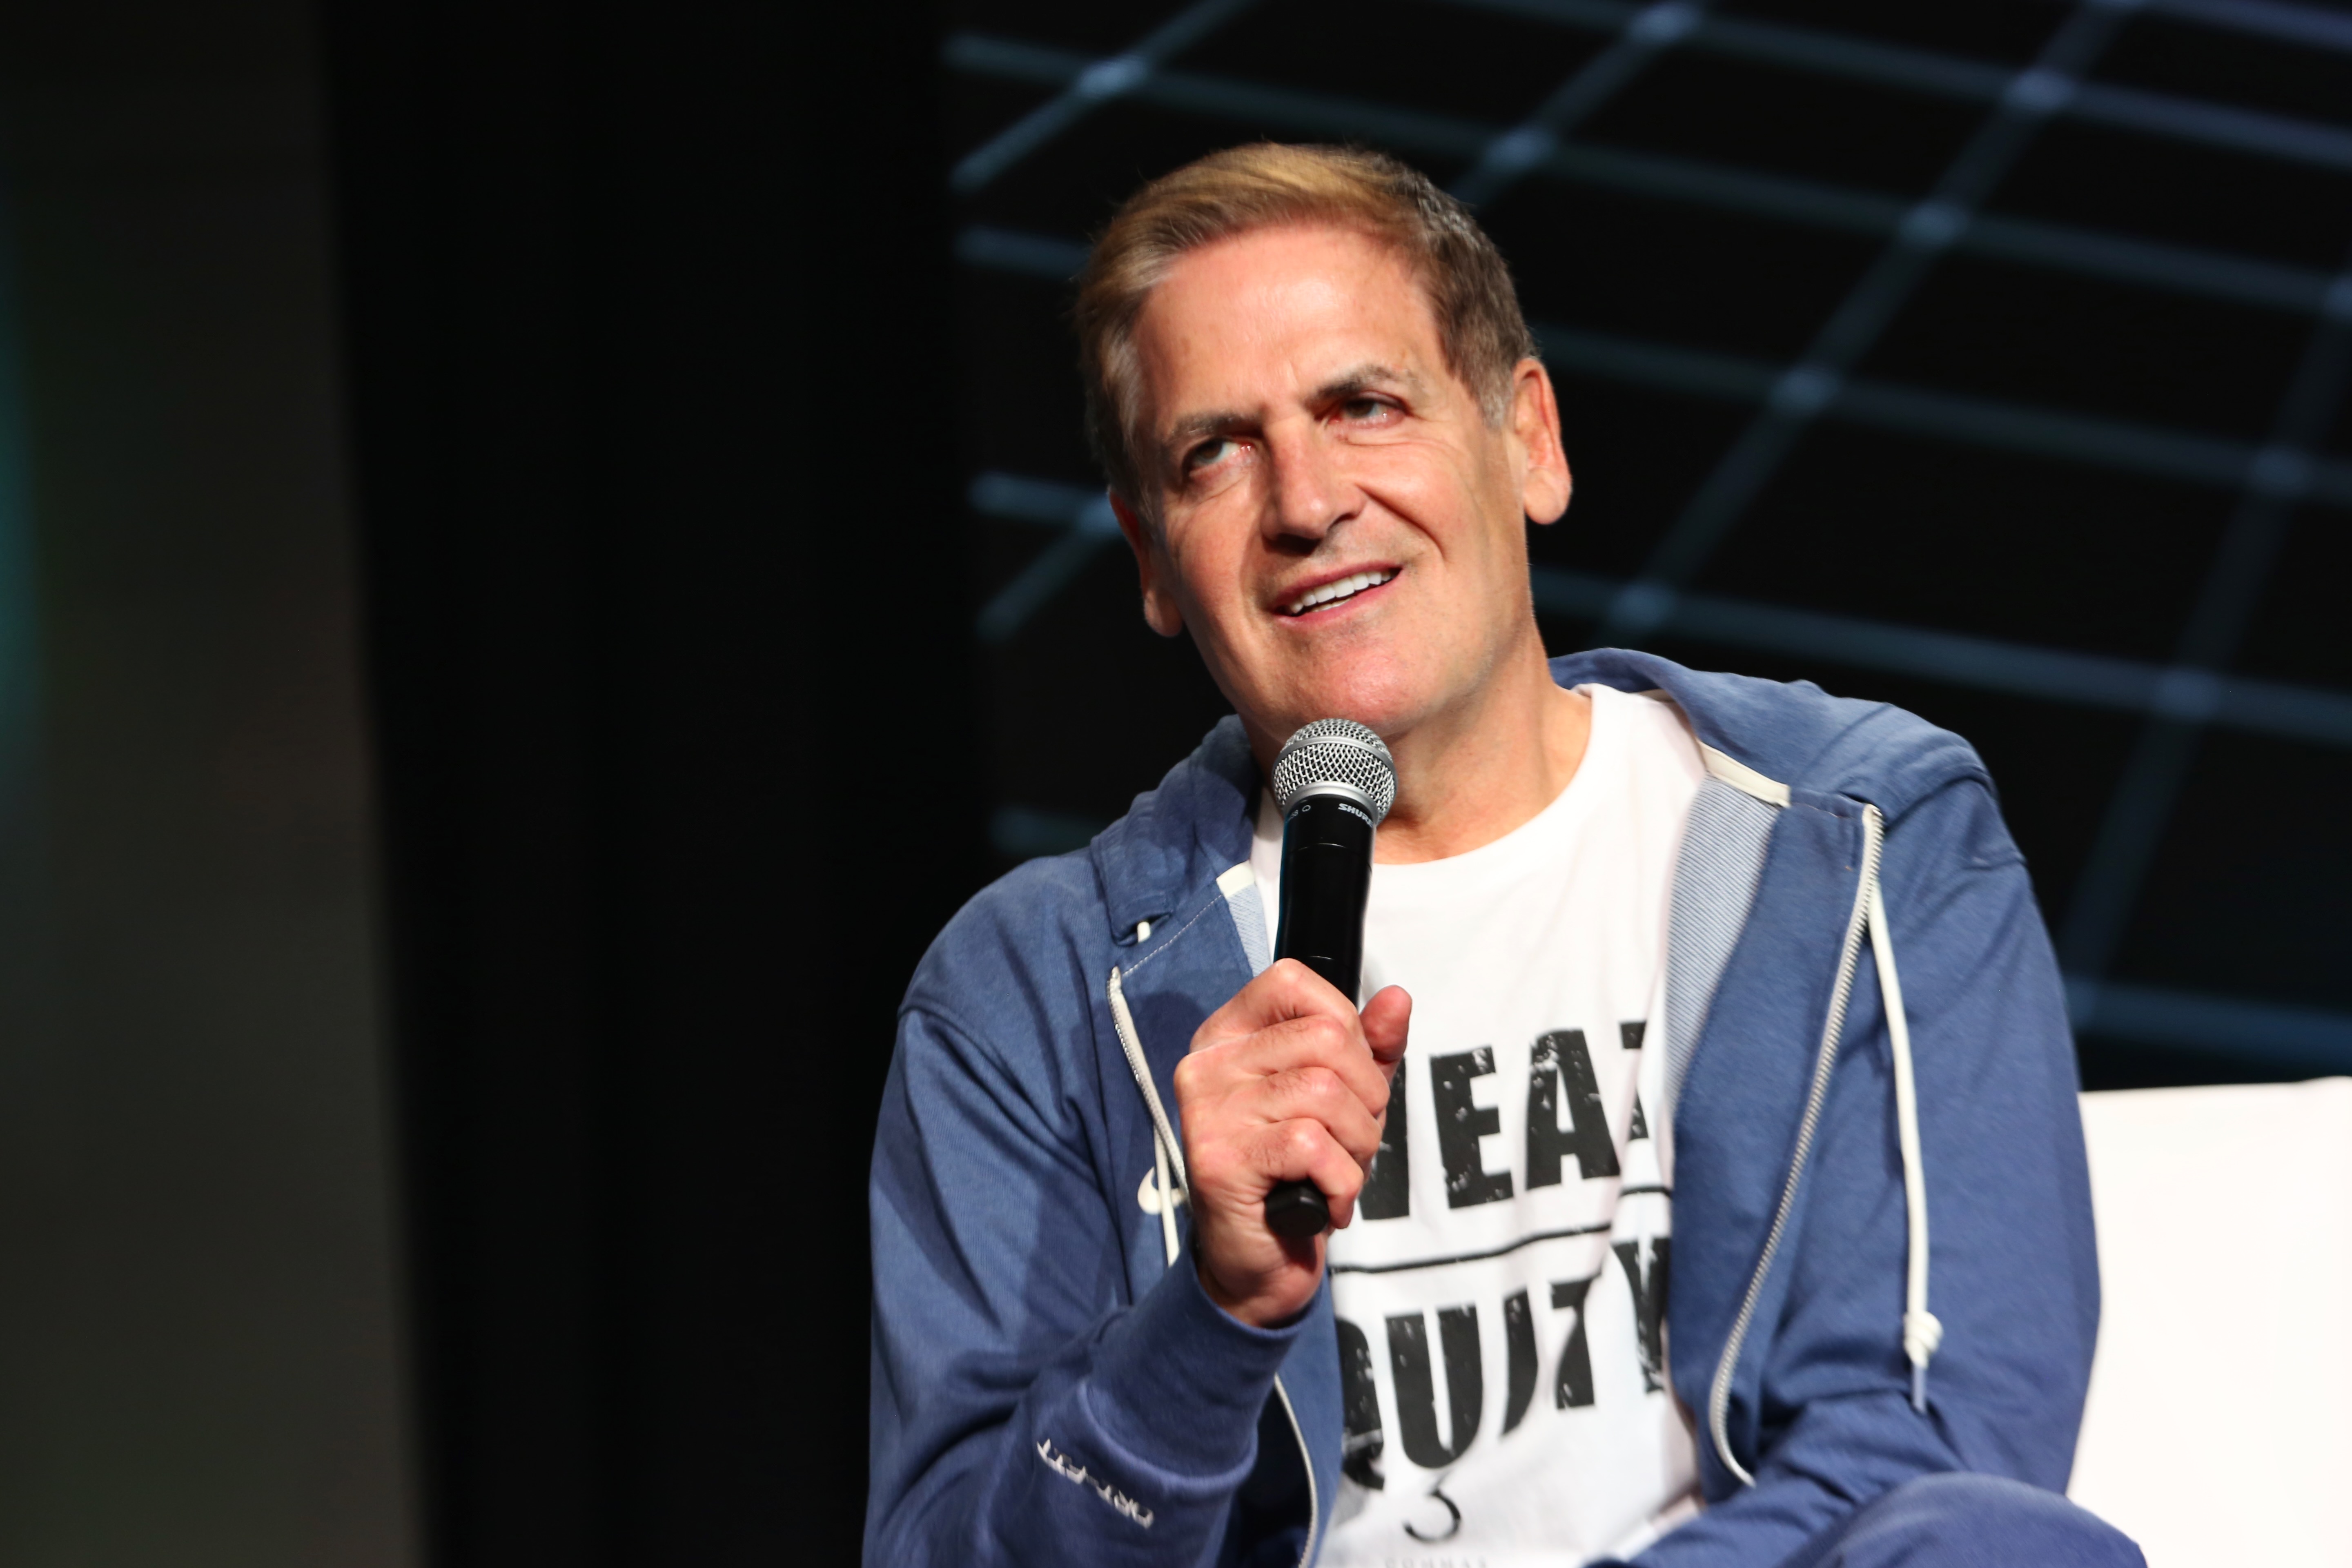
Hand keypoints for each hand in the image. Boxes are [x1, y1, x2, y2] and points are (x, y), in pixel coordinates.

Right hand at [1174, 959, 1410, 1326]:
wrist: (1261, 1262)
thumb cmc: (1298, 1174)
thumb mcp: (1343, 1099)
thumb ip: (1370, 1048)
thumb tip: (1397, 999)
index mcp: (1230, 1035)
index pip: (1292, 982)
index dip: (1345, 1025)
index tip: (1347, 1076)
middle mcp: (1209, 1063)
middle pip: (1325, 1039)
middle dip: (1365, 1096)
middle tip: (1350, 1139)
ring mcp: (1209, 1110)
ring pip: (1324, 1092)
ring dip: (1357, 1144)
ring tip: (1336, 1171)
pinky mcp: (1220, 1159)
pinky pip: (1312, 1145)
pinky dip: (1341, 1181)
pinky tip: (1325, 1202)